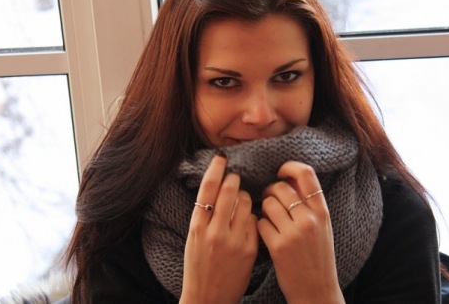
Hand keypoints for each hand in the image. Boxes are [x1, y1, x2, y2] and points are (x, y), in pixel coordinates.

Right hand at [180, 153, 257, 303]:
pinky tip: (249, 218)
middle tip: (235, 177)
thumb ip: (204, 216)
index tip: (221, 158)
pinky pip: (255, 221)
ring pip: (246, 203)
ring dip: (245, 196)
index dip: (216, 169)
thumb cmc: (199, 267)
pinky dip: (252, 215)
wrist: (208, 299)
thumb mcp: (193, 239)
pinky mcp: (249, 249)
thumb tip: (217, 188)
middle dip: (234, 179)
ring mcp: (233, 241)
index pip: (207, 189)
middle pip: (229, 191)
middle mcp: (215, 232)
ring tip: (242, 200)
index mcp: (197, 227)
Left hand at [257, 161, 344, 303]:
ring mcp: (293, 233)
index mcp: (322, 212)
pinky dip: (260, 225)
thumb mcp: (322, 227)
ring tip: (268, 217)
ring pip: (268, 203)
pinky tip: (266, 233)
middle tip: (268, 198)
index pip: (306, 174)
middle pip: (281, 187)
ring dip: (263, 208)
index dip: (289, 167)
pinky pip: (260, 223)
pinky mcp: (278, 247)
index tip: (280, 171)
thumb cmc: (317, 257)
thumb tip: (289, 178)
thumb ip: (310, 204)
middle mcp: (309, 220)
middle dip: (270, 190)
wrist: (316, 291)